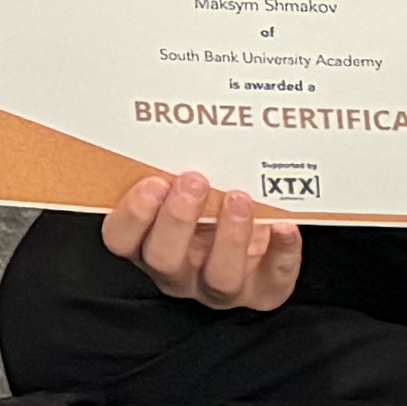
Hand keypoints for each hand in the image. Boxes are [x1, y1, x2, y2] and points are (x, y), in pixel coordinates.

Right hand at [97, 168, 306, 312]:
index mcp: (149, 244)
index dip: (133, 215)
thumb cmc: (210, 204)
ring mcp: (220, 287)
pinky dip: (282, 251)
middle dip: (179, 219)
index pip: (122, 239)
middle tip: (195, 180)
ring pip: (219, 277)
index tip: (152, 181)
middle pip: (164, 259)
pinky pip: (273, 277)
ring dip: (229, 236)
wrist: (256, 239)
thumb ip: (173, 167)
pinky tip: (284, 225)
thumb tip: (177, 114)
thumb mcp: (185, 188)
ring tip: (240, 198)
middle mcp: (179, 271)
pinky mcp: (264, 291)